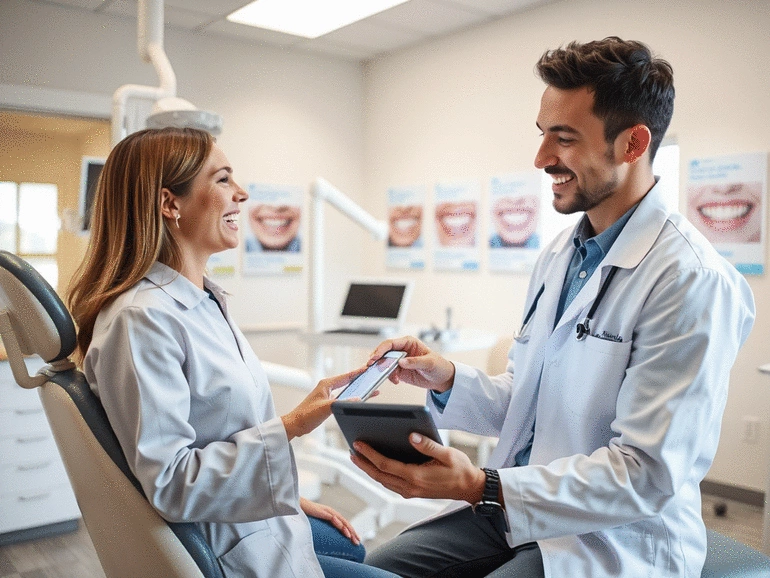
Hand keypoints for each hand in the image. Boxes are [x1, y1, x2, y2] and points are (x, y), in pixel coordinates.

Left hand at [281, 367, 362, 440]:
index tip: (366, 369)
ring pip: (345, 390)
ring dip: (356, 390)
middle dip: (359, 380)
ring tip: (369, 389)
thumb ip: (342, 402)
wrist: (296, 425)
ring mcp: (327, 395)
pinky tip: (357, 400)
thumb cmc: (306, 414)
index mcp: (326, 384)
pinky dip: (351, 398)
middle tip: (371, 378)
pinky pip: (343, 398)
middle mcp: (327, 388)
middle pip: (347, 382)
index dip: (357, 373)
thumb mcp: (326, 407)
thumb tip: (357, 400)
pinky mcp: (327, 403)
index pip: (345, 376)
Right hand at [300, 497, 360, 545]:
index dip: (350, 532)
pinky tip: (343, 530)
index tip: (355, 540)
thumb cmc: (304, 514)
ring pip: (341, 521)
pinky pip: (333, 518)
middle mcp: (331, 512)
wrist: (296, 504)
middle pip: (345, 523)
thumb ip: (321, 528)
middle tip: (358, 542)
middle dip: (353, 533)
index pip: (344, 524)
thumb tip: (324, 539)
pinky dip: (339, 524)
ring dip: (348, 529)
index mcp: (331, 515)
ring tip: (352, 538)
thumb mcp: (315, 523)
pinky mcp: (322, 511)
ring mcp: (327, 511)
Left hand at [350, 433, 485, 503]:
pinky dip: (379, 474)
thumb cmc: (460, 469)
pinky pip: (390, 484)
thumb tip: (411, 436)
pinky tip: (375, 465)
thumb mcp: (447, 454)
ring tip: (358, 457)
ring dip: (369, 469)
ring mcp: (410, 492)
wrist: (469, 488)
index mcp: (416, 476)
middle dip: (363, 463)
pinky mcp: (412, 492)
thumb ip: (428, 445)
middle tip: (351, 451)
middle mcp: (410, 487)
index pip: (385, 465)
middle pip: (379, 475)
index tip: (358, 445)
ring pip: (383, 481)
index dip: (369, 455)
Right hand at [368, 336, 454, 392]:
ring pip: (384, 363)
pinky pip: (388, 373)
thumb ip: (415, 361)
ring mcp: (399, 361)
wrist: (442, 378)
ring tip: (389, 377)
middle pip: (384, 352)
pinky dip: (389, 377)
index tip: (375, 357)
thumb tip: (401, 362)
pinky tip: (396, 381)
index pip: (390, 343)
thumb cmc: (438, 365)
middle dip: (377, 359)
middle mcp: (402, 350)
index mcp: (408, 342)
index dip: (381, 349)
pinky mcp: (399, 371)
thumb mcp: (429, 363)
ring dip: (383, 370)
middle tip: (372, 366)